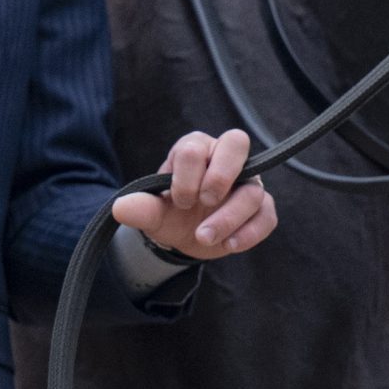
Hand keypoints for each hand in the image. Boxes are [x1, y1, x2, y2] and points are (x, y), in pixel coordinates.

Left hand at [111, 128, 277, 259]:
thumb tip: (121, 208)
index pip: (195, 147)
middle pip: (237, 142)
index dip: (187, 175)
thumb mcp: (154, 213)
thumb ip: (141, 208)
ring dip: (228, 217)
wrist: (188, 236)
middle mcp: (225, 158)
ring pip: (252, 189)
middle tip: (205, 201)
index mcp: (195, 149)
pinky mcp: (261, 207)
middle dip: (220, 174)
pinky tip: (229, 245)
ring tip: (204, 237)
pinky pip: (267, 214)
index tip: (179, 201)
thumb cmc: (172, 212)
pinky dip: (250, 232)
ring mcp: (248, 182)